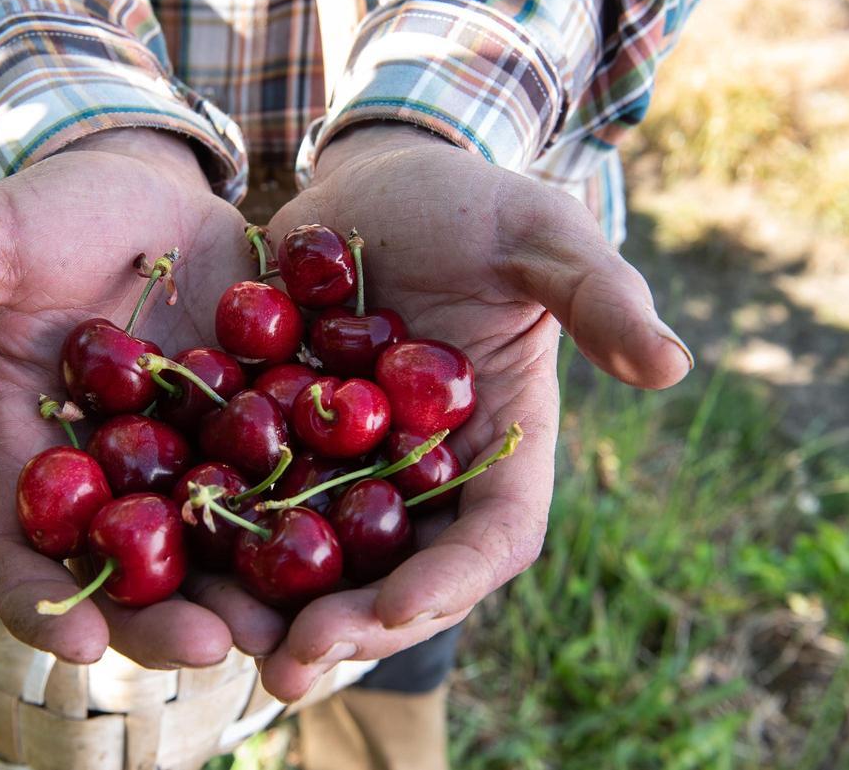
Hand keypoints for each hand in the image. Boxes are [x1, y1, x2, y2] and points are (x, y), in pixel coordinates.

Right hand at [0, 129, 287, 667]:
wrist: (151, 183)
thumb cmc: (51, 212)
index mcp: (35, 455)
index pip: (21, 551)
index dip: (40, 604)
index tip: (77, 647)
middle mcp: (115, 479)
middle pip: (132, 573)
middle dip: (168, 618)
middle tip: (213, 644)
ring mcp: (194, 461)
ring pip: (220, 546)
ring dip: (255, 591)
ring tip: (296, 624)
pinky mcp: (265, 429)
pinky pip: (292, 480)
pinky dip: (319, 512)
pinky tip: (357, 535)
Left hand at [256, 123, 692, 699]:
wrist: (374, 181)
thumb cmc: (469, 204)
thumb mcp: (538, 234)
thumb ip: (598, 294)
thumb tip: (673, 365)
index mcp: (498, 443)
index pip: (492, 537)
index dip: (448, 582)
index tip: (391, 609)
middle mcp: (427, 474)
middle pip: (398, 573)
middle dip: (350, 626)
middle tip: (290, 666)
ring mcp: (353, 466)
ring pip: (320, 559)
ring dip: (276, 608)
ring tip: (224, 641)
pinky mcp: (284, 441)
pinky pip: (251, 502)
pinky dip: (221, 540)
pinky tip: (176, 567)